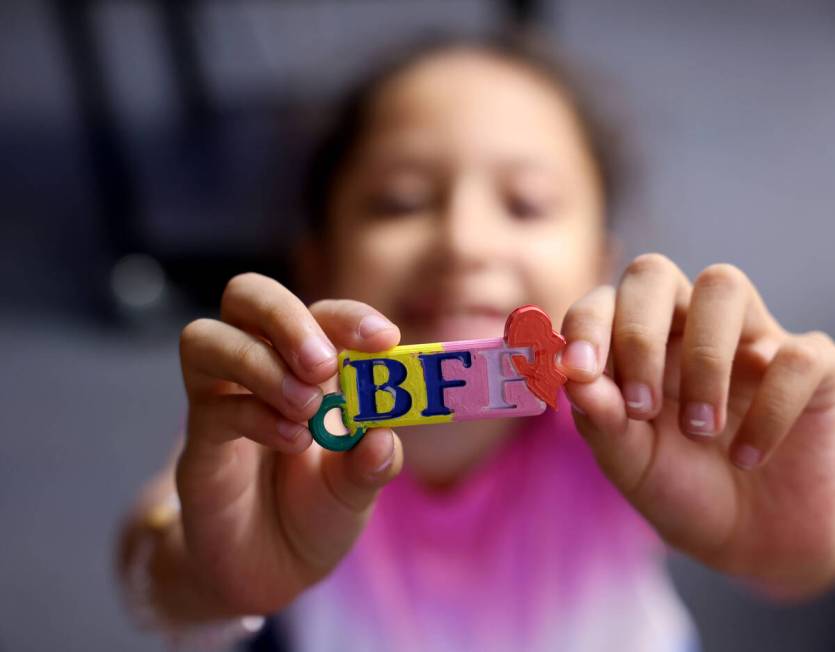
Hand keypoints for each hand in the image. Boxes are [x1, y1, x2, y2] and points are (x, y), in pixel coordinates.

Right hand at [176, 273, 402, 614]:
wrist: (269, 571)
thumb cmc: (317, 511)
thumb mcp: (358, 489)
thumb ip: (372, 463)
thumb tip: (382, 437)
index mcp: (310, 365)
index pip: (322, 314)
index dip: (351, 317)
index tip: (384, 341)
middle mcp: (262, 368)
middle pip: (247, 296)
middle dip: (286, 318)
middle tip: (323, 364)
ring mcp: (222, 399)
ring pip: (207, 338)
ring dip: (260, 364)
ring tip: (306, 409)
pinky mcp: (200, 442)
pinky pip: (210, 406)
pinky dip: (255, 416)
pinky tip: (291, 442)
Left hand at [559, 254, 834, 596]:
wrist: (752, 539)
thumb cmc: (680, 487)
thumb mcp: (629, 462)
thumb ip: (600, 419)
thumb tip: (573, 377)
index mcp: (634, 343)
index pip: (603, 300)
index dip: (587, 325)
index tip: (580, 371)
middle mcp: (686, 326)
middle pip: (654, 273)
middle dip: (638, 334)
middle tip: (641, 408)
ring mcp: (750, 337)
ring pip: (723, 286)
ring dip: (703, 359)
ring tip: (699, 430)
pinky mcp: (812, 367)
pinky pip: (796, 355)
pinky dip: (770, 409)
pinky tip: (748, 456)